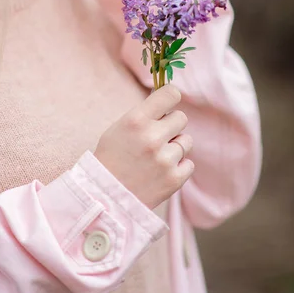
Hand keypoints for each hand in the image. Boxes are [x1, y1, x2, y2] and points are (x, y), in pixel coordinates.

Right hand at [94, 85, 193, 209]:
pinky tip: (160, 171)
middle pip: (181, 117)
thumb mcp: (119, 128)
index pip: (170, 94)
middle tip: (157, 136)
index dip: (171, 97)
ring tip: (155, 158)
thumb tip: (169, 99)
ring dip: (175, 147)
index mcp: (136, 120)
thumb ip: (144, 114)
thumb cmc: (111, 159)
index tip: (168, 104)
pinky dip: (178, 166)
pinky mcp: (174, 179)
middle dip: (171, 125)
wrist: (104, 198)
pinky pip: (189, 163)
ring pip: (186, 141)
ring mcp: (165, 159)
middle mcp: (152, 137)